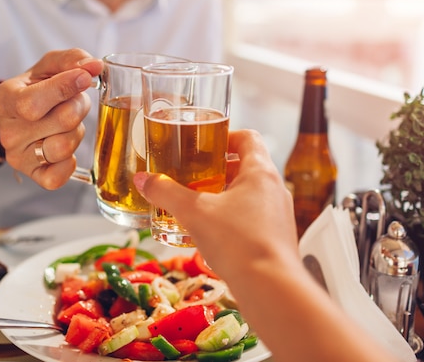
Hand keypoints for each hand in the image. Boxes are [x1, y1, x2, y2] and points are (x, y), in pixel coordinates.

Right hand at [0, 48, 102, 188]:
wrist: (18, 118)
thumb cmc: (36, 89)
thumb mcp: (48, 67)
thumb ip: (72, 60)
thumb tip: (94, 66)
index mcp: (4, 100)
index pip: (32, 103)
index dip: (64, 89)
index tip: (84, 77)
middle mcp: (8, 132)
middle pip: (62, 121)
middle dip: (79, 106)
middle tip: (75, 100)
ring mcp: (19, 157)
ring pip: (65, 147)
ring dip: (77, 131)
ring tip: (68, 123)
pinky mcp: (33, 176)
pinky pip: (60, 175)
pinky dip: (71, 160)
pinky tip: (65, 143)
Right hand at [134, 129, 299, 285]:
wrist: (269, 287)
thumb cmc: (238, 242)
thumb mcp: (193, 212)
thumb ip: (166, 192)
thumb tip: (144, 180)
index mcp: (261, 172)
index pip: (248, 138)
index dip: (226, 136)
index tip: (205, 144)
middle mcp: (275, 190)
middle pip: (247, 167)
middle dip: (218, 170)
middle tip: (193, 175)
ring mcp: (279, 215)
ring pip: (250, 195)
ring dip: (224, 195)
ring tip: (198, 206)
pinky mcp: (276, 238)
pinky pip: (253, 218)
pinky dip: (232, 219)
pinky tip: (211, 233)